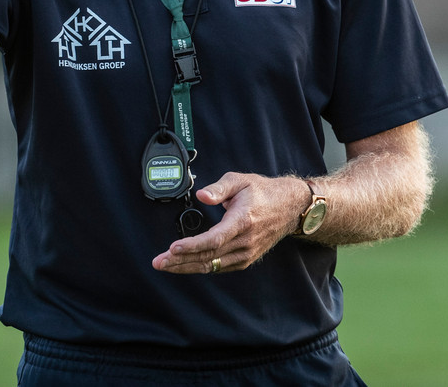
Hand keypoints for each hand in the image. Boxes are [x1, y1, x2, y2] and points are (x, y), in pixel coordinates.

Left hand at [151, 172, 305, 274]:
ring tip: (166, 265)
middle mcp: (245, 241)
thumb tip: (201, 195)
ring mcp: (246, 253)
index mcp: (243, 221)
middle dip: (180, 261)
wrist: (289, 207)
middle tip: (158, 262)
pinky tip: (185, 265)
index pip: (214, 239)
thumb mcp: (240, 180)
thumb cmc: (263, 192)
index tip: (173, 248)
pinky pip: (220, 267)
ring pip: (212, 266)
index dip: (192, 246)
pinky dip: (201, 267)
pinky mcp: (246, 259)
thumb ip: (219, 188)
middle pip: (209, 257)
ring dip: (187, 267)